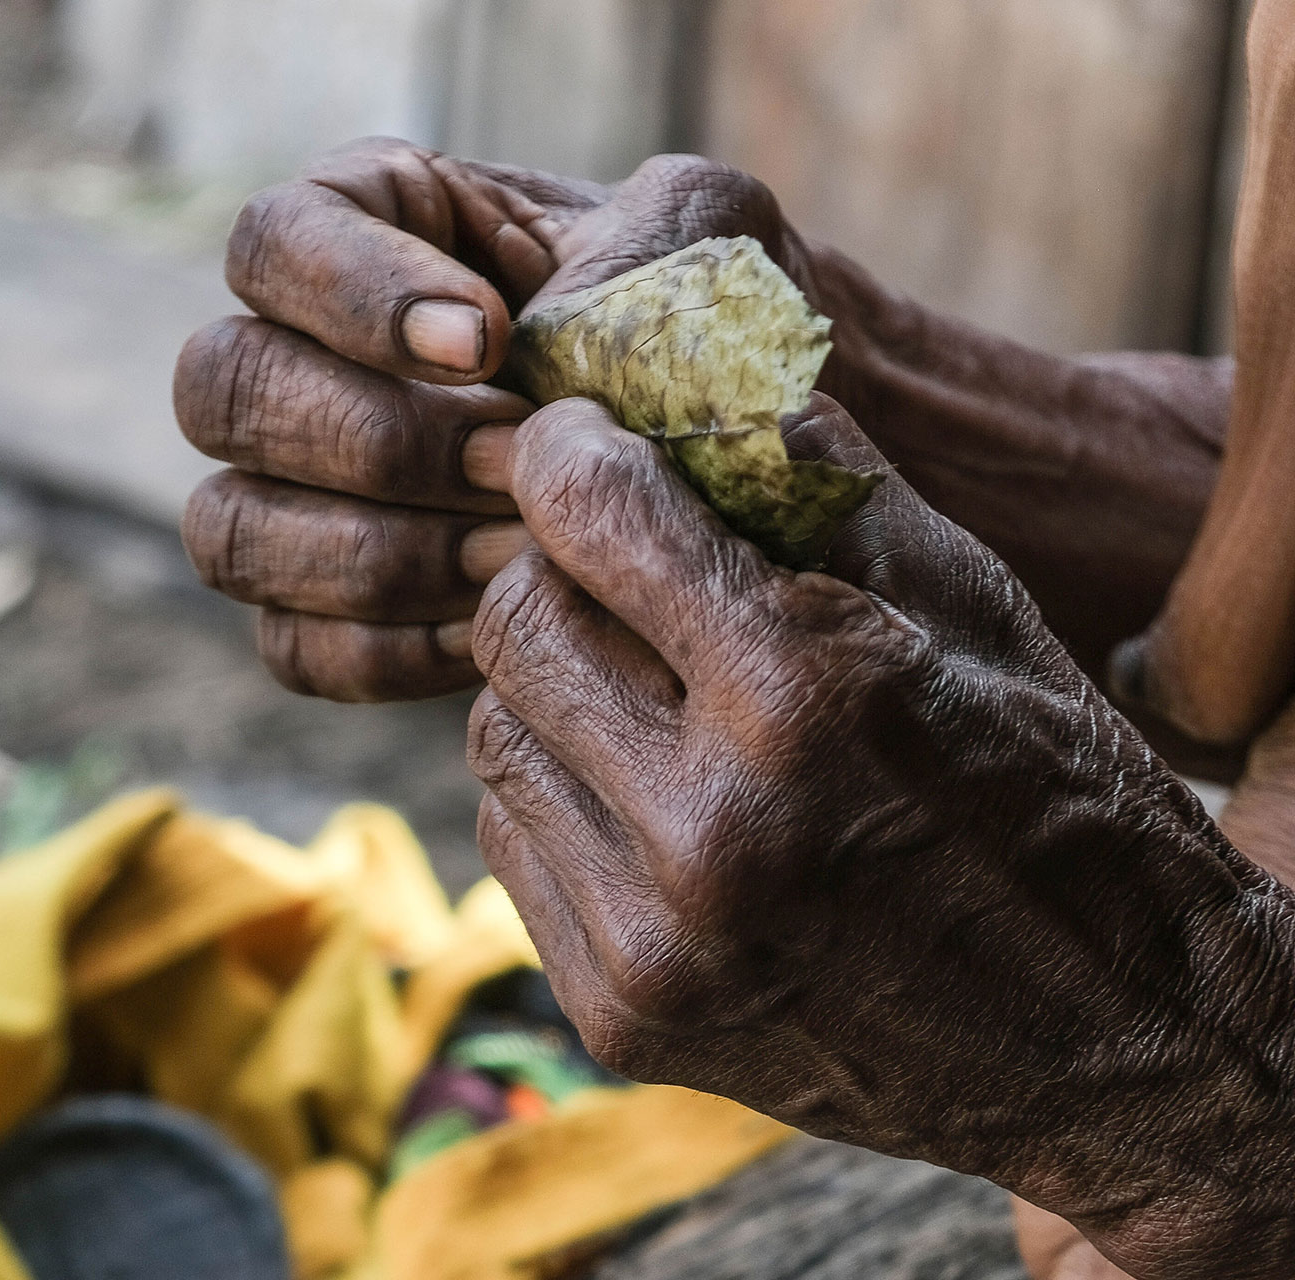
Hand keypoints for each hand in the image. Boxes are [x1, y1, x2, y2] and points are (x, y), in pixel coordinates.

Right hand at [175, 139, 1229, 708]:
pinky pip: (293, 647)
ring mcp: (286, 493)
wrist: (746, 475)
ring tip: (519, 555)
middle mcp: (294, 358)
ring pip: (232, 528)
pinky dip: (390, 648)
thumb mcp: (703, 245)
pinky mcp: (313, 613)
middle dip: (375, 441)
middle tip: (514, 467)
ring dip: (379, 552)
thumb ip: (628, 245)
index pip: (273, 240)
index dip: (353, 295)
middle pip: (222, 389)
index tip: (484, 344)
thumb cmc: (711, 334)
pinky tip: (496, 629)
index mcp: (364, 231)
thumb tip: (527, 336)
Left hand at [468, 393, 1294, 1277]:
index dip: (568, 456)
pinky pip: (513, 842)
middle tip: (617, 575)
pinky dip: (562, 797)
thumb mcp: (971, 606)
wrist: (1114, 1043)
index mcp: (806, 698)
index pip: (592, 516)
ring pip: (494, 733)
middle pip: (514, 625)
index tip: (576, 445)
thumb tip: (688, 379)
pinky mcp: (619, 1017)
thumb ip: (819, 478)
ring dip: (553, 691)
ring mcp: (653, 941)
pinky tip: (653, 801)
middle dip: (556, 576)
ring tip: (653, 699)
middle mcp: (710, 830)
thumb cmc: (1052, 796)